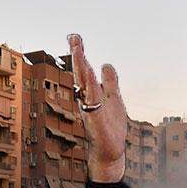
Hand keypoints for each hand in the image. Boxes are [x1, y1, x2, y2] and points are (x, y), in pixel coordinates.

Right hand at [68, 34, 126, 182]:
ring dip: (81, 66)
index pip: (83, 69)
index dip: (79, 53)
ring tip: (78, 48)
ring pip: (84, 84)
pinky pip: (92, 99)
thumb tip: (106, 63)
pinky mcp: (96, 118)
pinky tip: (90, 72)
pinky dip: (91, 85)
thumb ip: (110, 81)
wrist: (110, 151)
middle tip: (73, 36)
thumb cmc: (110, 127)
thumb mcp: (113, 98)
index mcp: (90, 93)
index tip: (74, 36)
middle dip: (77, 54)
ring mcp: (90, 108)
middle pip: (80, 73)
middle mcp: (87, 99)